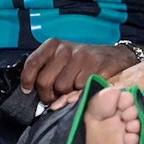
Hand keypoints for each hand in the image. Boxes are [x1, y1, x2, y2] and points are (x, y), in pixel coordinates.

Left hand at [21, 39, 138, 103]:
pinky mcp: (97, 66)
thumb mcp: (62, 59)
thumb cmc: (83, 62)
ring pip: (62, 88)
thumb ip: (47, 70)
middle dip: (48, 95)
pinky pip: (81, 89)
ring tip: (72, 91)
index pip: (32, 63)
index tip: (29, 90)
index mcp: (54, 45)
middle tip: (54, 98)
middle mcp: (66, 49)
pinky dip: (82, 93)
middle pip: (45, 81)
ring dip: (66, 95)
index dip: (27, 80)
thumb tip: (31, 91)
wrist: (115, 57)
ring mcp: (82, 57)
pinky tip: (85, 88)